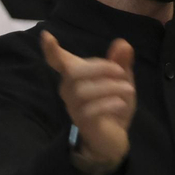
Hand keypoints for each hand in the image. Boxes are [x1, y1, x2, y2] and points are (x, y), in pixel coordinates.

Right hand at [42, 32, 137, 168]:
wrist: (112, 138)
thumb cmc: (112, 104)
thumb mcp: (122, 81)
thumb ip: (121, 62)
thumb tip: (123, 43)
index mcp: (76, 75)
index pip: (58, 61)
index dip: (51, 50)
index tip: (46, 36)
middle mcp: (69, 90)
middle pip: (73, 73)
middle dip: (100, 68)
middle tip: (121, 71)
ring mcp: (74, 108)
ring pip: (83, 92)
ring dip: (110, 87)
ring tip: (128, 89)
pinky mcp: (83, 123)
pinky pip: (90, 111)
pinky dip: (109, 104)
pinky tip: (121, 104)